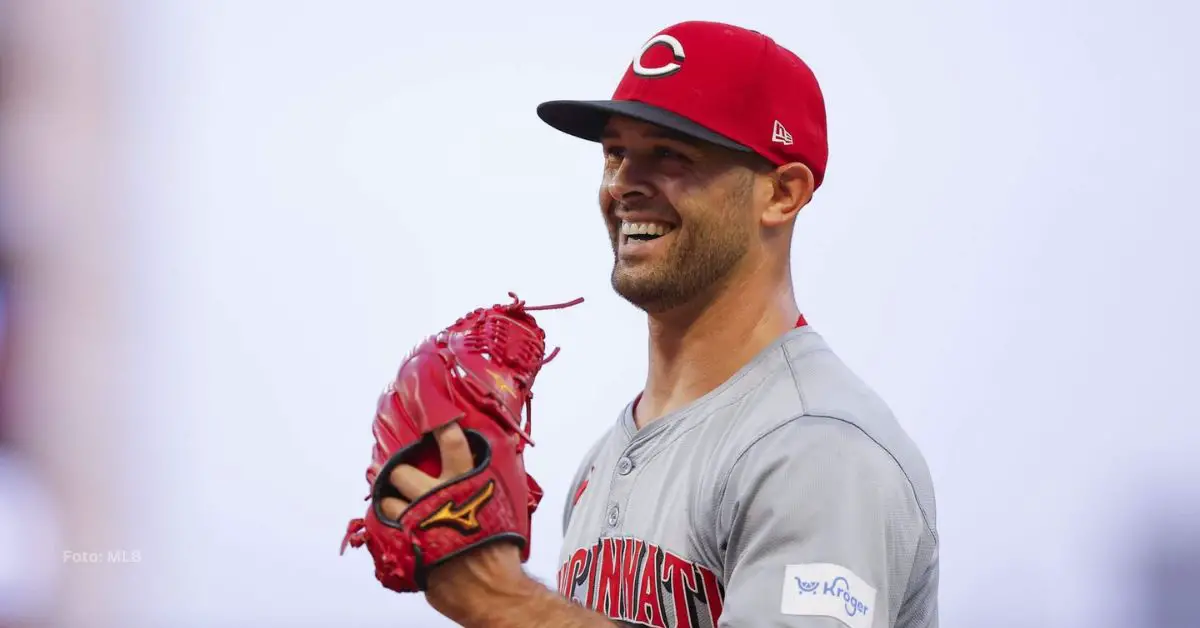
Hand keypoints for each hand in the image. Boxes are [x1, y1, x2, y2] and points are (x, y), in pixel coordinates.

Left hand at [381, 421, 530, 621]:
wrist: (489, 589)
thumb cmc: (499, 551)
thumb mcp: (500, 509)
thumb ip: (483, 487)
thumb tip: (480, 473)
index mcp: (465, 482)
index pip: (451, 441)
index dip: (440, 426)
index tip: (432, 418)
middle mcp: (435, 496)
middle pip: (401, 472)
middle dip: (402, 475)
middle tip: (409, 482)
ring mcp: (415, 521)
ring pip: (386, 501)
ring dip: (392, 504)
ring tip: (404, 512)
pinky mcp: (403, 544)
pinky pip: (383, 530)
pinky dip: (388, 529)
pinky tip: (399, 533)